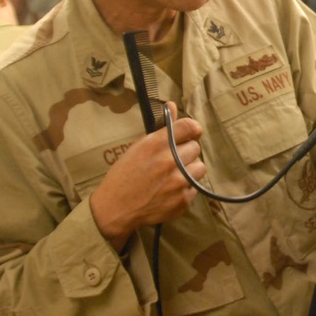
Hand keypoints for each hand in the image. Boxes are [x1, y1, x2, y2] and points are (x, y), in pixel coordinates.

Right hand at [89, 103, 204, 250]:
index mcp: (156, 144)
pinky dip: (186, 188)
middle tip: (171, 160)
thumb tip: (171, 105)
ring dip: (189, 170)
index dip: (192, 129)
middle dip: (185, 152)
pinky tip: (170, 190)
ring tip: (173, 175)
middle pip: (195, 147)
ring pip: (200, 167)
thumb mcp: (138, 147)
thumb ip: (160, 128)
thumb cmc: (124, 175)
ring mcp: (178, 182)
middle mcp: (170, 161)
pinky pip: (195, 187)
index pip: (190, 127)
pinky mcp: (183, 200)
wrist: (115, 209)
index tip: (189, 134)